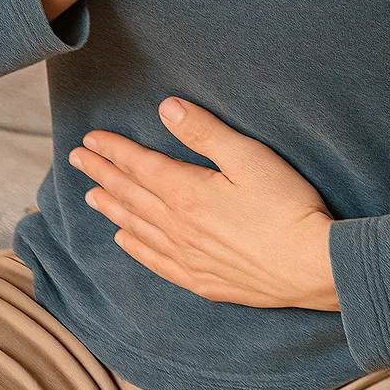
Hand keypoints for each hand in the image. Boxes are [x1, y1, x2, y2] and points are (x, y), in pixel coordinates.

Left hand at [69, 95, 340, 310]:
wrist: (312, 266)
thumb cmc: (287, 206)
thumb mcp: (249, 157)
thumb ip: (205, 132)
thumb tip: (167, 108)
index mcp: (188, 192)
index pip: (140, 166)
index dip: (113, 150)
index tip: (90, 139)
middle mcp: (179, 227)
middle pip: (132, 195)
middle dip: (103, 174)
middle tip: (77, 160)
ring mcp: (189, 258)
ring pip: (138, 228)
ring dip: (112, 208)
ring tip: (91, 196)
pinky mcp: (203, 281)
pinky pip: (156, 262)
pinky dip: (135, 247)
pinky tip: (125, 240)